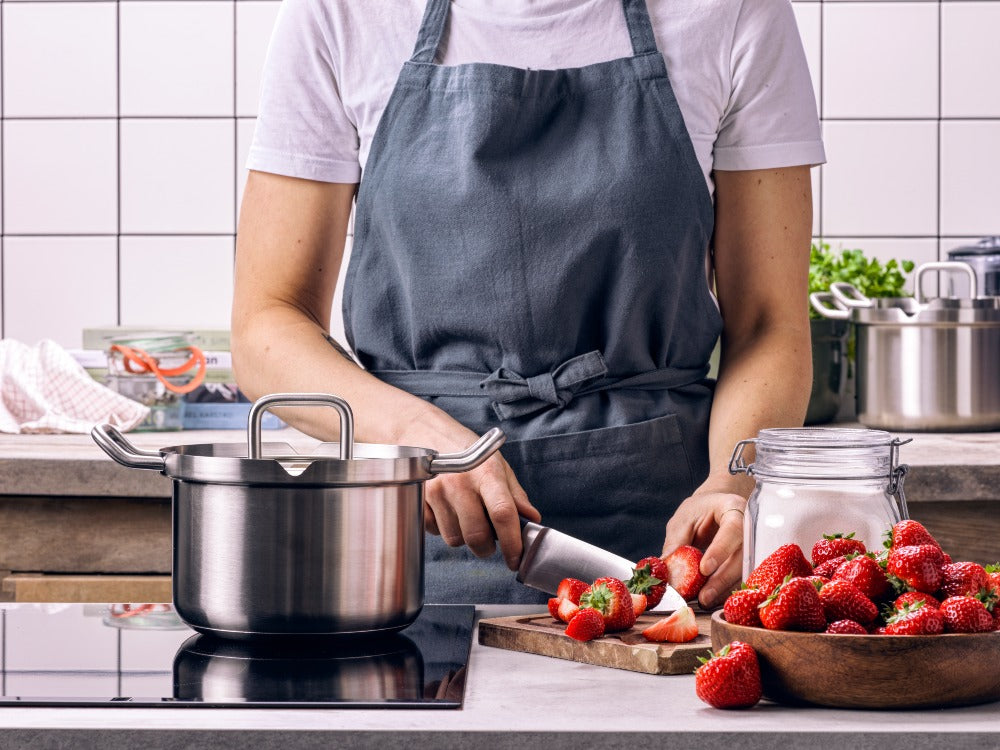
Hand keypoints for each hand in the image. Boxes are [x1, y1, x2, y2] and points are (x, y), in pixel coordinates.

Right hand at [399, 407, 540, 570]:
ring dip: (464, 537)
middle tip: (489, 542)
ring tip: (465, 517)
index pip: (503, 513)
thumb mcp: (496, 465)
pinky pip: (434, 532)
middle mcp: (459, 482)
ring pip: (455, 539)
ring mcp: (435, 491)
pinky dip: (443, 528)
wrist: (423, 433)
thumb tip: (531, 519)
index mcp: (485, 472)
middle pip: (476, 535)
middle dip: (486, 548)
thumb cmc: (465, 450)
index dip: (512, 542)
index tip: (516, 559)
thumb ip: (514, 494)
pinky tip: (446, 511)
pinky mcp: (417, 500)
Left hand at [662, 485, 747, 609]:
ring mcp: (753, 544)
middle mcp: (750, 526)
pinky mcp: (750, 560)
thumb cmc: (698, 511)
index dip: (720, 550)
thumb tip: (665, 568)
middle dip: (723, 578)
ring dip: (725, 589)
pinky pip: (741, 577)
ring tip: (705, 600)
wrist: (715, 508)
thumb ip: (676, 542)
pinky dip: (726, 589)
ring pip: (745, 570)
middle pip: (743, 555)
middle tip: (704, 596)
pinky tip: (712, 598)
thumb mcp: (683, 520)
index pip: (732, 529)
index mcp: (733, 507)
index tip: (704, 569)